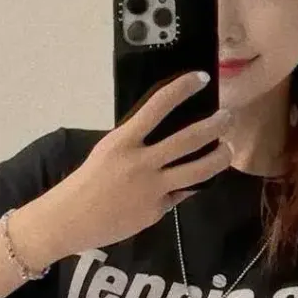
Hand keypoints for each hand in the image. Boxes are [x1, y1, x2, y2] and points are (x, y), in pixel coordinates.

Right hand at [41, 72, 231, 257]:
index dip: (183, 89)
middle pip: (189, 139)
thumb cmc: (88, 182)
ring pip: (198, 171)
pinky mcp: (157, 210)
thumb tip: (169, 137)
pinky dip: (189, 186)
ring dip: (219, 158)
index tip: (201, 78)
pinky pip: (181, 194)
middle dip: (215, 126)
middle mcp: (141, 163)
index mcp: (123, 141)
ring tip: (228, 150)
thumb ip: (137, 144)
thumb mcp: (109, 152)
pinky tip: (196, 181)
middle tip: (228, 117)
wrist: (70, 219)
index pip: (158, 106)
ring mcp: (152, 188)